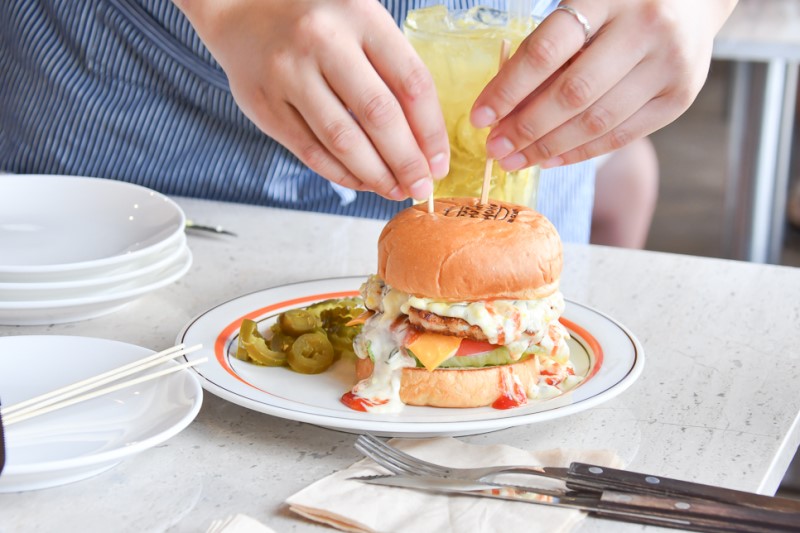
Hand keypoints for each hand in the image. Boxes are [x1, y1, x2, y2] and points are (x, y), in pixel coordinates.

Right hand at [174, 0, 448, 199]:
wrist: (241, 9)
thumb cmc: (317, 21)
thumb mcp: (361, 24)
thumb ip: (392, 71)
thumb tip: (425, 142)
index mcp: (360, 16)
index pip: (411, 82)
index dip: (431, 131)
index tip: (440, 163)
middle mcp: (323, 41)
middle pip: (379, 115)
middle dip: (407, 162)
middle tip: (421, 188)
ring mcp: (288, 73)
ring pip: (342, 140)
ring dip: (375, 175)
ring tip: (394, 190)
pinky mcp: (263, 103)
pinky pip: (309, 151)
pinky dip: (340, 174)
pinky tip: (361, 181)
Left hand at [471, 0, 737, 169]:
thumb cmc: (620, 1)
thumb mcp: (583, 3)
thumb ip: (547, 45)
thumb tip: (502, 104)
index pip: (547, 50)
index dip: (508, 88)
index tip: (480, 117)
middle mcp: (645, 28)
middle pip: (573, 93)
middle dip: (525, 128)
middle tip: (494, 149)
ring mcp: (669, 64)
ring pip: (597, 121)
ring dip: (548, 148)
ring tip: (515, 159)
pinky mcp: (680, 96)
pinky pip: (621, 135)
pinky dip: (580, 152)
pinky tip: (550, 159)